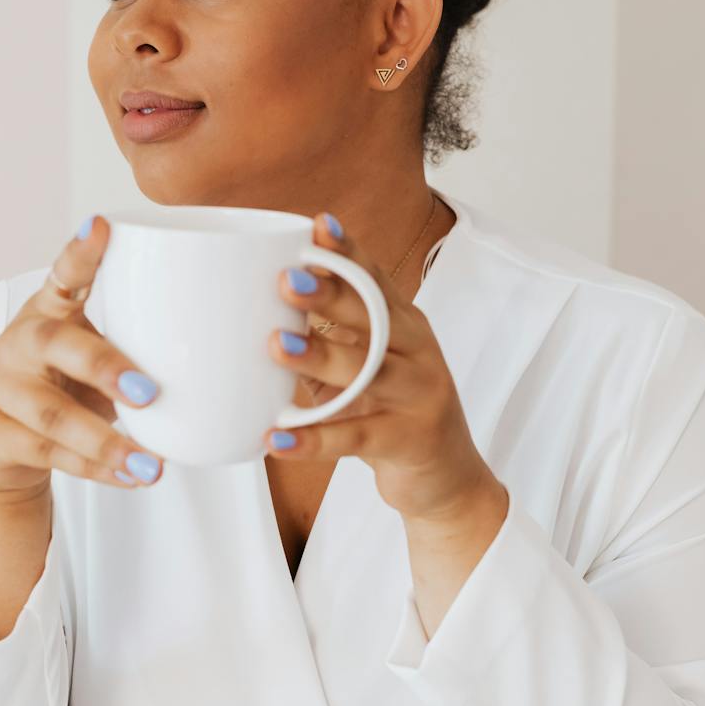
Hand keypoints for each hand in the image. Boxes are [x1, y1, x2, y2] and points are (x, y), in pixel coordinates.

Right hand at [0, 215, 163, 499]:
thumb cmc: (65, 392)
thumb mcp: (92, 363)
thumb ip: (136, 352)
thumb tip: (230, 360)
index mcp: (47, 312)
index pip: (62, 274)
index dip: (81, 252)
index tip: (103, 226)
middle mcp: (16, 342)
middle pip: (53, 344)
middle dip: (103, 366)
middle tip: (149, 392)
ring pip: (50, 414)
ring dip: (106, 442)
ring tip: (152, 466)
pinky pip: (47, 455)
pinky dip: (95, 469)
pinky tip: (131, 477)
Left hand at [265, 213, 500, 523]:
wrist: (447, 479)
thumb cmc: (392, 413)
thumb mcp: (366, 369)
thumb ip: (327, 341)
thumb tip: (257, 313)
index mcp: (405, 327)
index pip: (377, 280)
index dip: (349, 253)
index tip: (318, 226)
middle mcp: (418, 354)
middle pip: (376, 318)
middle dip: (332, 294)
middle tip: (286, 280)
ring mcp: (418, 397)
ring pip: (369, 372)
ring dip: (320, 357)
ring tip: (276, 345)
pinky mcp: (408, 441)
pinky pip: (357, 437)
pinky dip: (316, 439)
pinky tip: (279, 438)